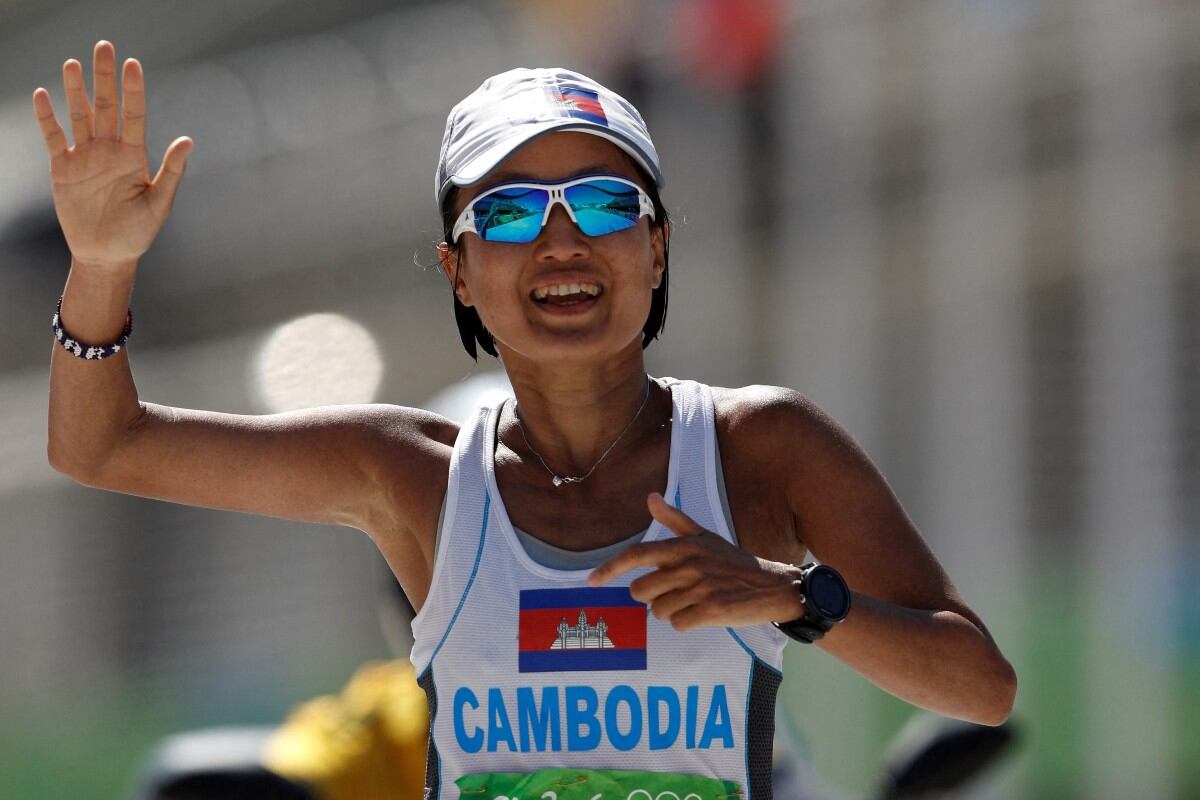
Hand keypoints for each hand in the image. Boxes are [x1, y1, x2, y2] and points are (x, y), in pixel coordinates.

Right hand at [31, 40, 191, 271]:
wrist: (107, 255)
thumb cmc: (138, 232)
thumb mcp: (159, 203)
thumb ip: (172, 171)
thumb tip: (189, 140)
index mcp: (134, 156)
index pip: (134, 114)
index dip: (133, 89)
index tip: (132, 64)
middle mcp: (109, 150)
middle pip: (106, 106)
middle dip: (104, 77)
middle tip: (103, 47)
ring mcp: (84, 157)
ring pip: (79, 115)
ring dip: (75, 90)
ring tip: (72, 63)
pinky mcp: (62, 168)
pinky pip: (53, 137)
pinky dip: (47, 118)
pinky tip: (43, 95)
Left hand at [588, 492, 803, 630]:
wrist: (772, 586)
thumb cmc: (734, 562)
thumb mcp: (705, 537)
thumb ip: (675, 520)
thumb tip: (650, 497)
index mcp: (683, 546)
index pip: (636, 555)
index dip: (610, 568)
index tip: (591, 581)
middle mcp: (688, 565)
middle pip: (642, 592)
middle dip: (654, 597)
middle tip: (678, 592)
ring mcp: (699, 588)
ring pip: (658, 611)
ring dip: (673, 611)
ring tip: (696, 601)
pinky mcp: (710, 610)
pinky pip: (678, 624)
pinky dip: (687, 623)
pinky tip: (704, 613)